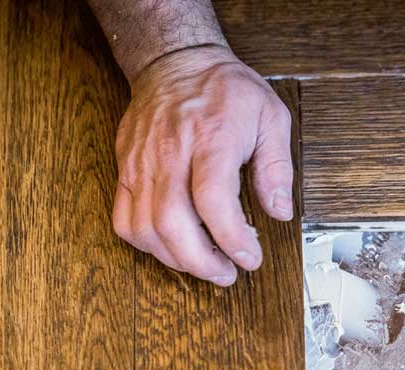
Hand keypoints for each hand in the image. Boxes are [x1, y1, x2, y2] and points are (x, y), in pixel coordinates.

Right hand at [111, 45, 293, 284]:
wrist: (175, 62)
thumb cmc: (225, 90)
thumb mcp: (270, 116)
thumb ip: (277, 167)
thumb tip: (280, 211)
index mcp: (210, 137)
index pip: (213, 200)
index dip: (232, 239)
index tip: (250, 258)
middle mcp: (170, 152)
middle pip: (172, 223)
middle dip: (202, 262)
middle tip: (228, 273)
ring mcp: (141, 163)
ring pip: (145, 228)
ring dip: (176, 259)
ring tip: (205, 264)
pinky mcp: (125, 170)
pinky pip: (124, 220)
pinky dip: (147, 245)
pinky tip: (172, 247)